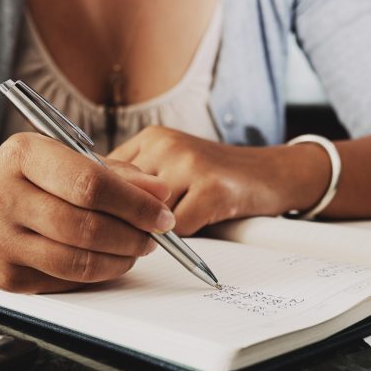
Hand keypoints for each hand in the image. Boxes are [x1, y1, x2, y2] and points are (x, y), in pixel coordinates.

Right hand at [0, 133, 174, 292]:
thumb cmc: (27, 183)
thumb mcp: (64, 160)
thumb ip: (114, 173)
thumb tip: (159, 192)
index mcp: (21, 154)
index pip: (90, 183)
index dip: (135, 203)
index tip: (162, 214)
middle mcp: (2, 195)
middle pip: (85, 226)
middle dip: (132, 234)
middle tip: (154, 235)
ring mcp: (0, 240)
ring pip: (77, 260)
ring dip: (120, 258)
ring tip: (136, 249)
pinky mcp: (5, 276)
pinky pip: (65, 280)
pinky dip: (98, 273)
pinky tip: (109, 260)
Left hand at [108, 126, 328, 234]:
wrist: (272, 173)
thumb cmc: (218, 178)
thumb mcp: (173, 167)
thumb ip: (137, 183)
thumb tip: (98, 213)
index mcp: (151, 137)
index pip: (104, 175)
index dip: (109, 203)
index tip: (116, 217)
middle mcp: (165, 144)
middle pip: (123, 198)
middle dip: (134, 219)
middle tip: (154, 225)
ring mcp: (189, 163)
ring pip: (148, 215)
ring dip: (163, 228)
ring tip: (190, 214)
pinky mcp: (211, 187)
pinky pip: (178, 228)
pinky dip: (189, 233)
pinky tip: (207, 217)